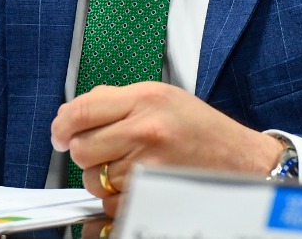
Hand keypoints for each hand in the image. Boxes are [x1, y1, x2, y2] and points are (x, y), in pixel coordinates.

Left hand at [50, 82, 282, 216]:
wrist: (242, 161)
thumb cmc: (203, 130)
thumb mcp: (162, 97)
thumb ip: (116, 100)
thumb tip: (72, 114)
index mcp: (146, 98)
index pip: (81, 110)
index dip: (61, 125)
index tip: (59, 134)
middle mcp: (145, 129)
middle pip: (81, 148)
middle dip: (84, 154)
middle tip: (102, 152)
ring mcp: (149, 165)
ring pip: (94, 179)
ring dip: (103, 179)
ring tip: (131, 168)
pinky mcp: (152, 196)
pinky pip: (112, 204)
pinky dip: (118, 200)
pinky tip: (141, 186)